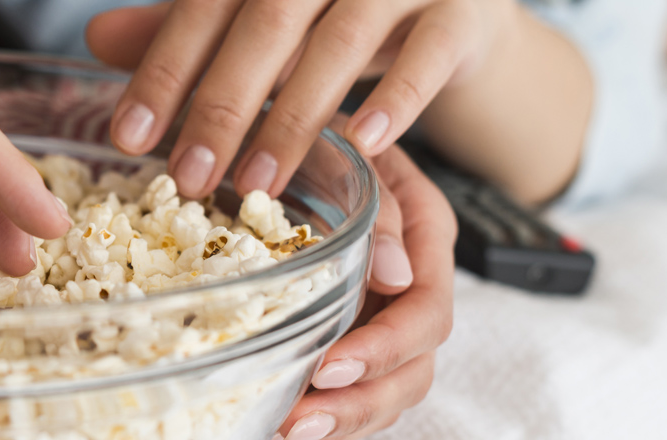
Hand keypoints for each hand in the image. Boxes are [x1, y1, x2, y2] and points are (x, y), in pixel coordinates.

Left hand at [86, 0, 511, 197]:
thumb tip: (96, 40)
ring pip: (340, 42)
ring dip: (293, 118)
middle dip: (220, 106)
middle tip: (185, 178)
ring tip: (254, 182)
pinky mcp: (465, 10)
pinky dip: (396, 100)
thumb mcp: (259, 20)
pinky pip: (430, 54)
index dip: (163, 72)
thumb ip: (187, 28)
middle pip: (265, 24)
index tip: (128, 138)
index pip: (204, 7)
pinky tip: (362, 146)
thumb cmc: (335, 12)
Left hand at [277, 144, 455, 439]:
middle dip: (359, 402)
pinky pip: (354, 384)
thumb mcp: (353, 151)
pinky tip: (282, 420)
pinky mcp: (351, 324)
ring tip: (288, 430)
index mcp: (426, 236)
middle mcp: (411, 281)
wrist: (301, 119)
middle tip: (300, 422)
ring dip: (342, 418)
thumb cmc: (325, 130)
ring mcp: (383, 308)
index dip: (383, 349)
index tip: (329, 368)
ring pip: (387, 387)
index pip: (427, 313)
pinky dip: (327, 408)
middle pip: (413, 367)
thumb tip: (396, 276)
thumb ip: (381, 210)